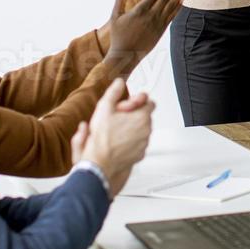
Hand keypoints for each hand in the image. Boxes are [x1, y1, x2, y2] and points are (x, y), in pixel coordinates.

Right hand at [73, 78, 154, 194]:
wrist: (100, 165)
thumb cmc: (102, 139)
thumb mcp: (104, 108)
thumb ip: (113, 92)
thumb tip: (119, 82)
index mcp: (142, 116)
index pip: (149, 102)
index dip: (135, 102)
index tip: (124, 106)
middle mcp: (147, 130)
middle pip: (144, 116)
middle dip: (132, 115)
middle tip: (117, 118)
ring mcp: (144, 143)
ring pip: (140, 130)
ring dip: (130, 128)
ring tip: (114, 131)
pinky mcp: (139, 154)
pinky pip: (137, 143)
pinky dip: (130, 141)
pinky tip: (116, 142)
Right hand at [102, 0, 185, 71]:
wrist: (125, 55)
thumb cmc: (118, 34)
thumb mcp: (115, 15)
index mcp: (140, 11)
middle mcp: (151, 16)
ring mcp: (157, 24)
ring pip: (171, 6)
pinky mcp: (161, 30)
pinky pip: (172, 16)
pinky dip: (178, 7)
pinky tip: (182, 0)